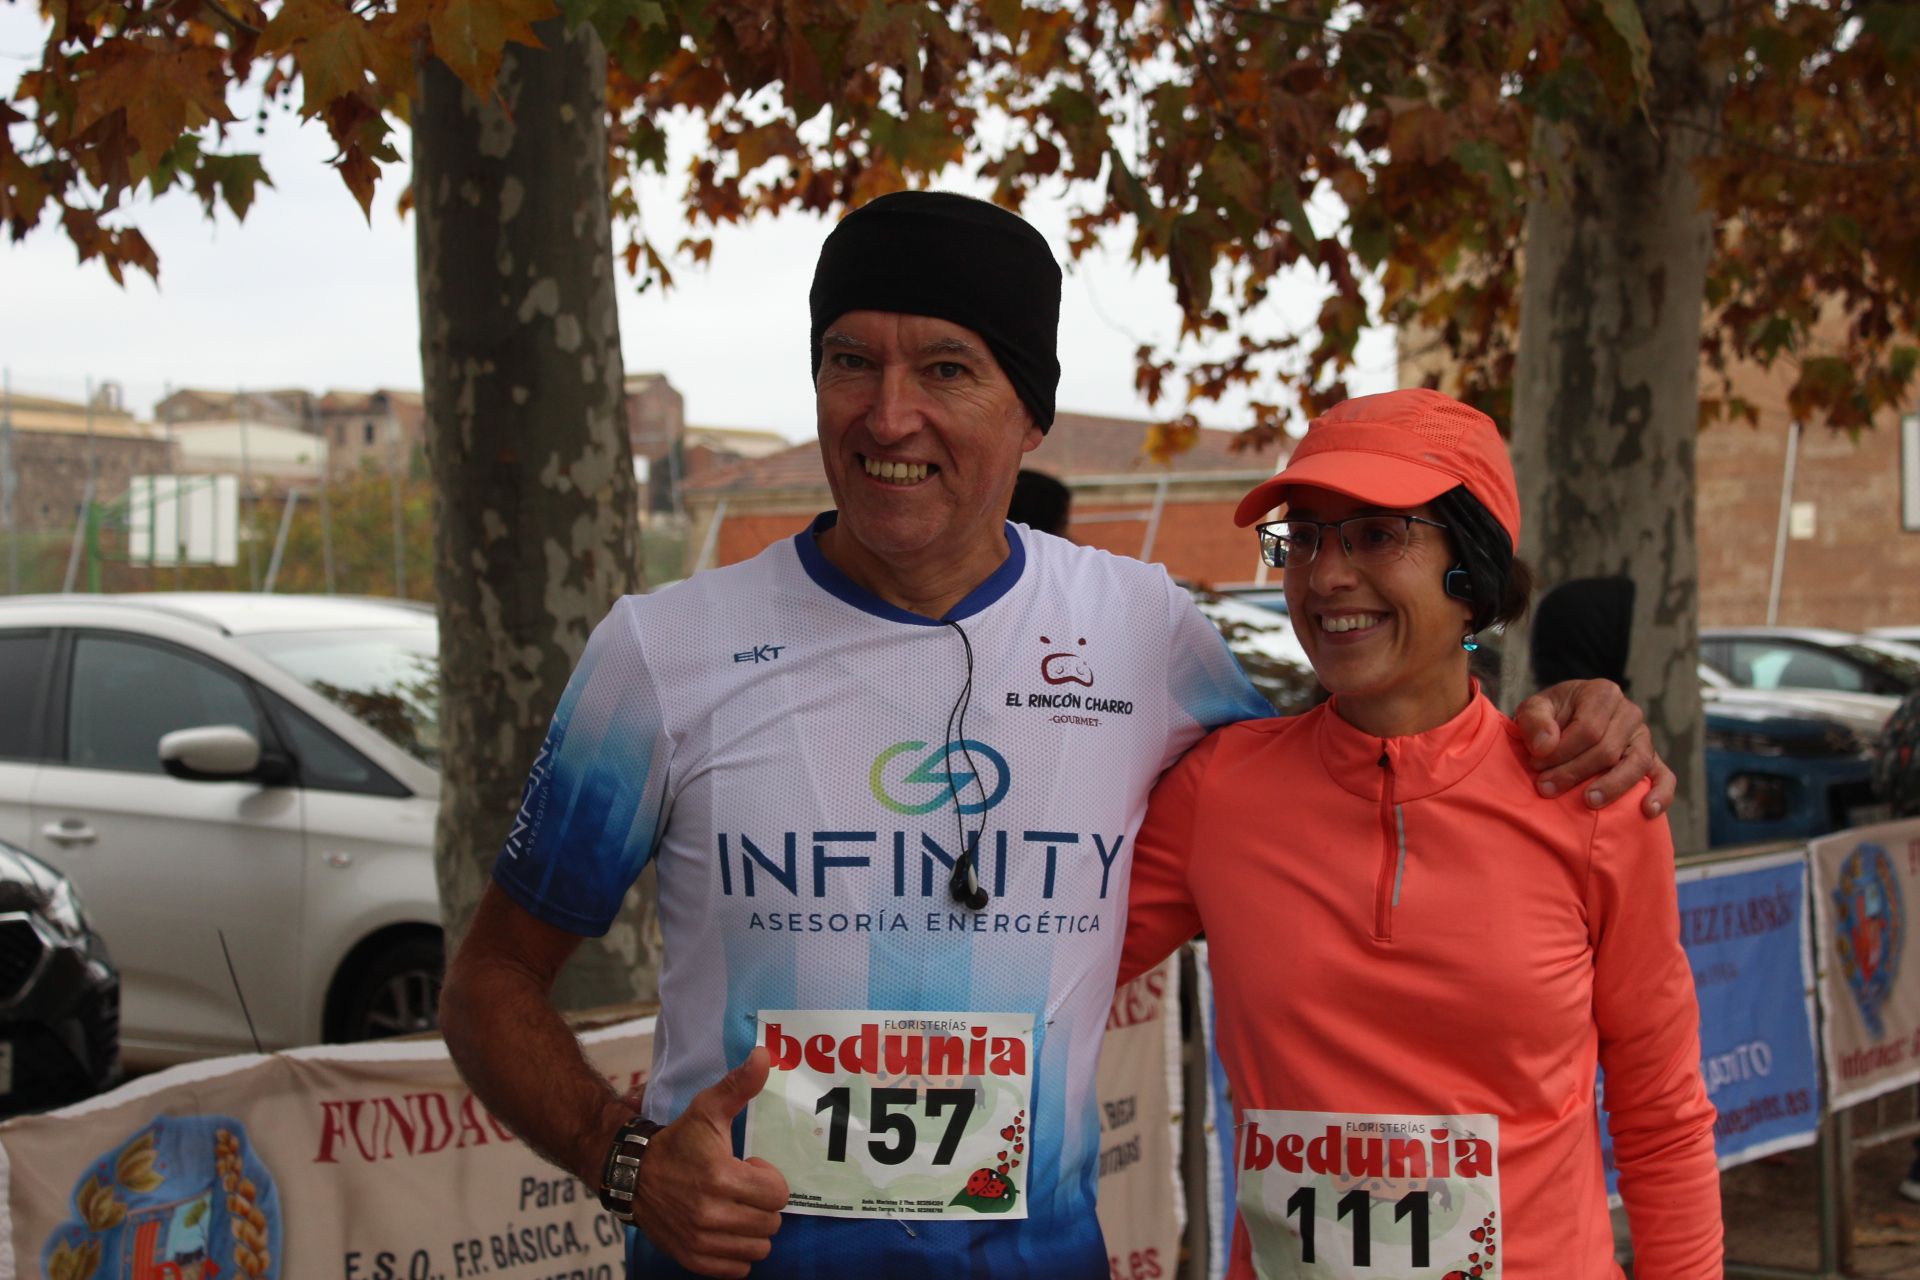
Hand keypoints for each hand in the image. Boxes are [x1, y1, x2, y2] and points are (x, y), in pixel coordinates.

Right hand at [632, 1047, 788, 1276]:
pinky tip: (725, 1229)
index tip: (749, 1167)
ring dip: (753, 1228)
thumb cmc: (677, 1141)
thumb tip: (763, 1055)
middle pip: (771, 1222)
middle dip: (763, 1203)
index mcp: (720, 1177)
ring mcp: (701, 1240)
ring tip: (735, 1208)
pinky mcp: (692, 1258)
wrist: (631, 1174)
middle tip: (742, 1188)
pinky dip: (737, 1252)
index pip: (777, 1193)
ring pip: (759, 1247)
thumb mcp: (706, 1109)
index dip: (768, 1178)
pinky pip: (738, 1268)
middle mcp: (711, 1214)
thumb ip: (738, 1085)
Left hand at [1514, 679, 1675, 817]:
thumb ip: (1534, 721)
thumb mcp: (1534, 709)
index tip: (1536, 766)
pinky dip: (1660, 794)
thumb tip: (1545, 747)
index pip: (1588, 728)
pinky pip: (1665, 777)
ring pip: (1637, 764)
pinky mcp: (1653, 760)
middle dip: (1574, 772)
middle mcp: (1629, 712)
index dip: (1561, 752)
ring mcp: (1644, 737)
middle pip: (1608, 749)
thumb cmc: (1550, 716)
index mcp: (1603, 693)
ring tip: (1589, 802)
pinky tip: (1647, 810)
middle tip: (1546, 788)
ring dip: (1612, 786)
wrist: (1566, 720)